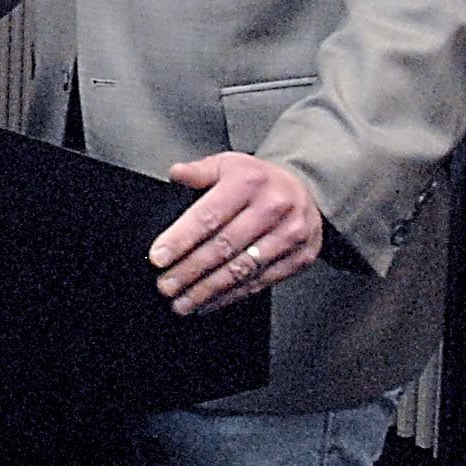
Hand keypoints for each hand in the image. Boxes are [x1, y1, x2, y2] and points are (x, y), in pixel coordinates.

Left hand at [149, 152, 324, 315]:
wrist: (306, 191)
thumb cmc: (260, 181)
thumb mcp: (229, 164)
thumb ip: (199, 171)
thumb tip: (176, 175)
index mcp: (248, 182)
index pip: (208, 216)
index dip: (181, 239)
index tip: (159, 257)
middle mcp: (271, 209)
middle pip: (223, 247)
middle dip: (189, 271)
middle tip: (165, 285)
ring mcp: (288, 236)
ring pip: (241, 270)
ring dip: (207, 290)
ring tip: (182, 302)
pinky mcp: (299, 259)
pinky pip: (259, 283)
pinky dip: (230, 296)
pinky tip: (209, 302)